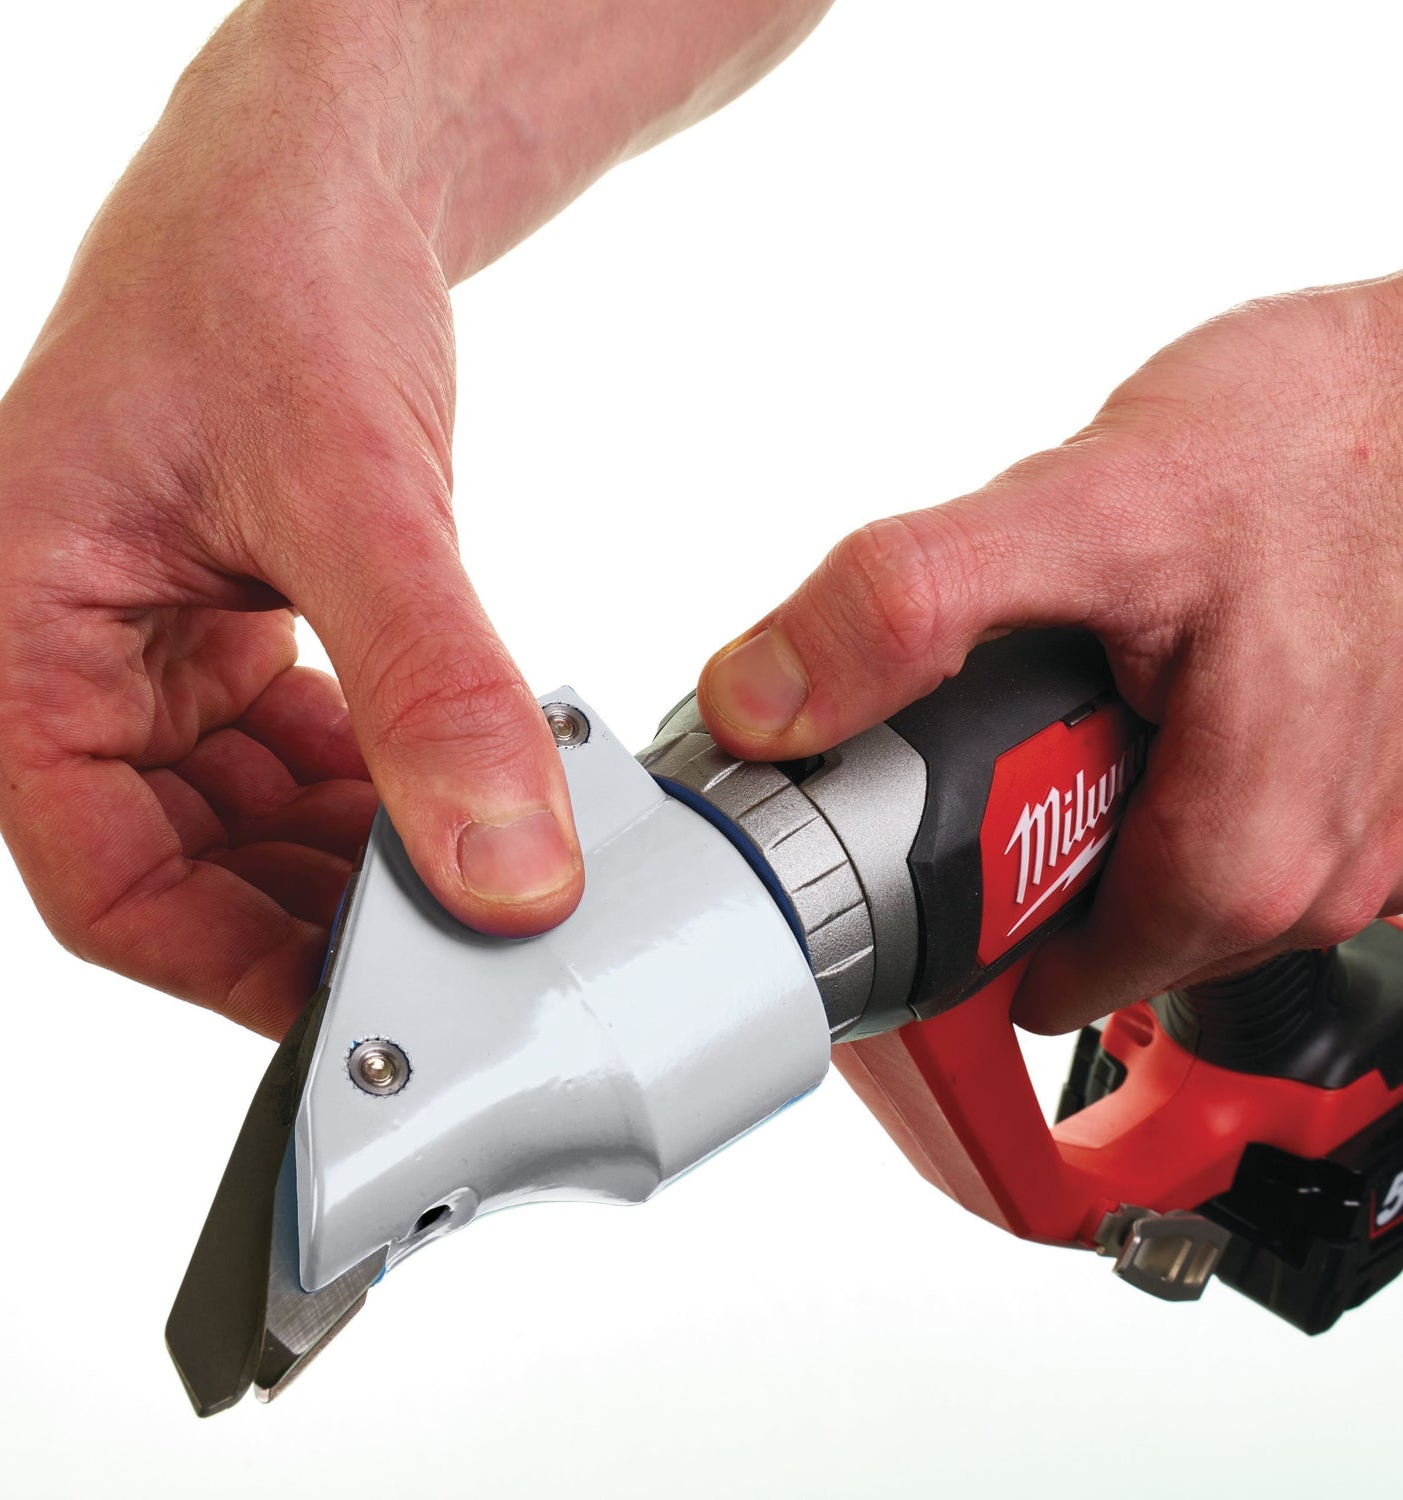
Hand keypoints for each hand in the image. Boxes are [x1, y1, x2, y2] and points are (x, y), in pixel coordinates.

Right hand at [0, 24, 584, 1039]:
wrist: (314, 177)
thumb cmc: (269, 278)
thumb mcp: (356, 495)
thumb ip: (434, 693)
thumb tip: (507, 870)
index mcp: (12, 640)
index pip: (108, 889)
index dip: (243, 974)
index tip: (379, 1015)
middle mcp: (60, 661)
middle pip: (183, 872)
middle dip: (322, 917)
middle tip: (459, 947)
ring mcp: (138, 654)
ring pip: (244, 828)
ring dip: (357, 861)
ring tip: (474, 876)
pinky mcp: (217, 635)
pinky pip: (290, 762)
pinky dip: (371, 793)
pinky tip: (454, 798)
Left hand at [697, 274, 1402, 1033]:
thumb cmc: (1310, 436)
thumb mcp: (1080, 506)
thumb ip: (911, 604)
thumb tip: (759, 701)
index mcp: (1248, 851)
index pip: (1055, 980)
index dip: (960, 920)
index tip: (911, 856)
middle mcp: (1327, 872)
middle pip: (1113, 936)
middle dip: (1032, 857)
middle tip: (995, 750)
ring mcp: (1368, 835)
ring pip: (1176, 885)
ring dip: (1109, 814)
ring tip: (1087, 710)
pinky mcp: (1376, 786)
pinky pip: (1240, 826)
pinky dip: (1178, 775)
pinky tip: (1167, 692)